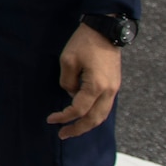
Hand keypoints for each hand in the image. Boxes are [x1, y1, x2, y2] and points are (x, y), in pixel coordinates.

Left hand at [48, 23, 122, 139]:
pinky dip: (94, 114)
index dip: (63, 117)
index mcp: (96, 86)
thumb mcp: (68, 60)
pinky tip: (83, 116)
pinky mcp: (114, 85)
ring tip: (72, 129)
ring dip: (87, 124)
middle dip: (78, 129)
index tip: (50, 120)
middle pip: (94, 119)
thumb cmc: (84, 43)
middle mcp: (109, 91)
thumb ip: (67, 82)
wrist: (105, 31)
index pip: (78, 109)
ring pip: (102, 115)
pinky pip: (104, 106)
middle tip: (62, 134)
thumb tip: (70, 94)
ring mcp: (114, 89)